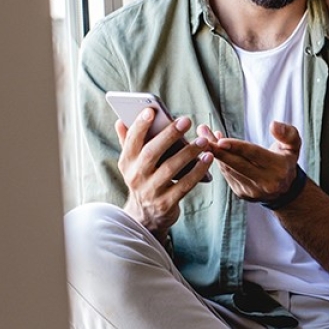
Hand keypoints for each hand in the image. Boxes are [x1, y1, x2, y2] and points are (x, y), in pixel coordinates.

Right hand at [116, 109, 212, 233]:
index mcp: (127, 163)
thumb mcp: (132, 164)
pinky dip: (197, 171)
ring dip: (188, 153)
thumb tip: (121, 121)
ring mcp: (151, 191)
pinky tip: (207, 159)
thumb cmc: (143, 180)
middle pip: (151, 153)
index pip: (131, 141)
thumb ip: (128, 142)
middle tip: (185, 120)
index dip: (139, 126)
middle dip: (168, 135)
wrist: (145, 217)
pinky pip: (184, 185)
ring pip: (170, 169)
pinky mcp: (166, 203)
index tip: (151, 111)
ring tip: (203, 140)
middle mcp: (136, 177)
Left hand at [199, 121, 301, 202]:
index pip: (254, 155)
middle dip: (217, 150)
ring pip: (229, 169)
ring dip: (215, 153)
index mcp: (278, 168)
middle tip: (202, 135)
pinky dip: (219, 161)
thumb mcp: (294, 145)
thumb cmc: (286, 160)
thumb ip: (287, 133)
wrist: (284, 189)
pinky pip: (227, 175)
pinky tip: (214, 148)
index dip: (237, 147)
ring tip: (204, 136)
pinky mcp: (242, 193)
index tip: (219, 139)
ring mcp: (252, 190)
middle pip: (237, 164)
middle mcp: (265, 182)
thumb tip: (274, 125)